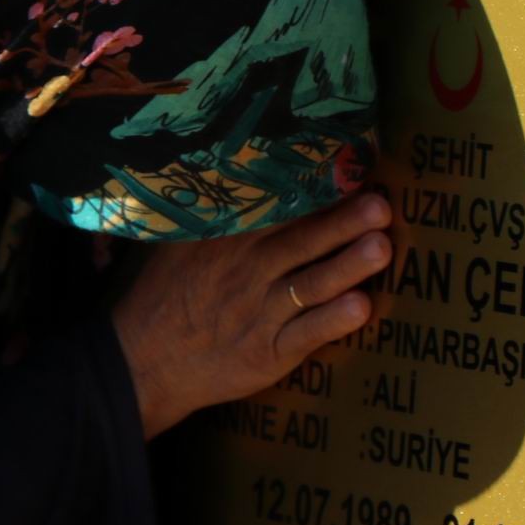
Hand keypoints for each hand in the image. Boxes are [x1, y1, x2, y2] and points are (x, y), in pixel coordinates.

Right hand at [110, 192, 391, 438]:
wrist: (143, 361)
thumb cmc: (166, 296)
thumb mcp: (178, 244)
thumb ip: (212, 209)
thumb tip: (232, 163)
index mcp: (228, 240)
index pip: (278, 208)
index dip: (316, 191)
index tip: (350, 170)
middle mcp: (247, 272)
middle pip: (302, 241)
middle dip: (342, 223)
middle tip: (379, 206)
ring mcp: (260, 313)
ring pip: (311, 285)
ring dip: (348, 266)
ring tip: (381, 248)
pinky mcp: (268, 353)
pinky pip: (307, 334)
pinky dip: (333, 321)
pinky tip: (361, 308)